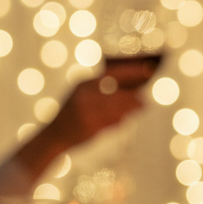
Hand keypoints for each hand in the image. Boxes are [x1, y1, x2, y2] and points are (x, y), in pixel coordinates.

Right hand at [21, 77, 142, 165]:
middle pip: (118, 94)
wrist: (55, 134)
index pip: (112, 73)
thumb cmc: (74, 112)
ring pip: (117, 110)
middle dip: (134, 98)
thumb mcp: (83, 94)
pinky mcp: (90, 127)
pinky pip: (112, 123)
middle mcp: (85, 95)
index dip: (131, 71)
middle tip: (146, 100)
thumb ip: (102, 89)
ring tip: (141, 107)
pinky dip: (120, 121)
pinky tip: (124, 119)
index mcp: (84, 83)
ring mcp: (87, 112)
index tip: (148, 69)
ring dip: (130, 110)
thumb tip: (133, 89)